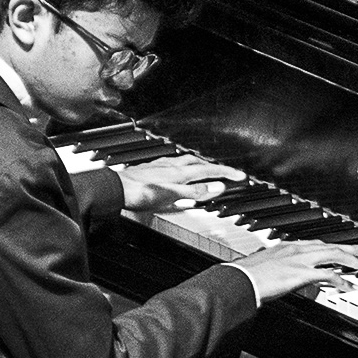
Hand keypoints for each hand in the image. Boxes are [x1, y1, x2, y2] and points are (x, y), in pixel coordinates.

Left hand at [118, 156, 244, 211]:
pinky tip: (181, 169)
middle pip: (201, 163)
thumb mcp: (172, 195)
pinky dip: (187, 166)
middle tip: (229, 172)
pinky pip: (177, 163)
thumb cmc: (141, 193)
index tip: (241, 176)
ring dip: (202, 164)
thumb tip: (217, 186)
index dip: (227, 173)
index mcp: (181, 172)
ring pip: (189, 161)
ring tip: (209, 169)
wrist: (116, 189)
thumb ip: (196, 191)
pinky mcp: (154, 168)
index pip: (210, 170)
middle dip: (217, 167)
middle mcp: (173, 165)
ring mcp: (163, 165)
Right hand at [230, 241, 357, 300]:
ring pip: (336, 255)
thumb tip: (284, 277)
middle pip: (332, 245)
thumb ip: (278, 269)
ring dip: (356, 261)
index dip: (336, 246)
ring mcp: (300, 259)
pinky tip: (352, 287)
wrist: (238, 280)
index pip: (319, 244)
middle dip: (354, 248)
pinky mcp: (301, 272)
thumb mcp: (265, 267)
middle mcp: (297, 248)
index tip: (347, 248)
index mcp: (288, 246)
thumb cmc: (246, 276)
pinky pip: (329, 275)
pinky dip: (343, 281)